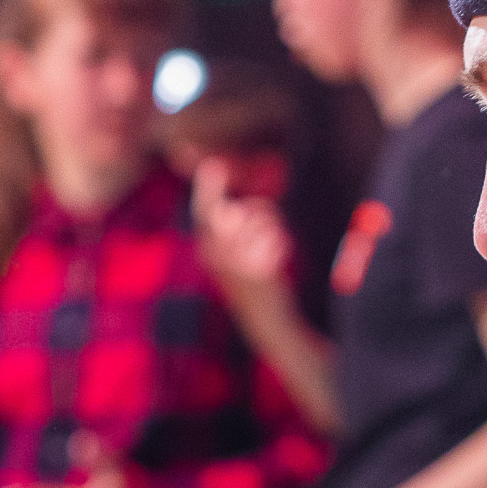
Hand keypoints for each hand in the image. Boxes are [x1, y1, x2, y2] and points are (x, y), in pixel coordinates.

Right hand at [193, 158, 293, 295]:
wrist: (266, 323)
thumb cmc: (256, 287)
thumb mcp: (238, 257)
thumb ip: (234, 232)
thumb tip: (234, 208)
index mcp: (207, 250)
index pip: (205, 211)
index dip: (208, 187)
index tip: (214, 164)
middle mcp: (215, 255)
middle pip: (239, 210)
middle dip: (263, 213)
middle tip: (275, 228)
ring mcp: (233, 263)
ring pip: (260, 220)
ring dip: (275, 228)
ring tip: (276, 249)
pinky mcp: (254, 270)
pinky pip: (272, 237)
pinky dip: (281, 245)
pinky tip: (279, 261)